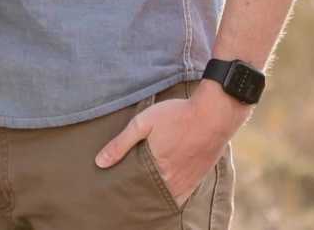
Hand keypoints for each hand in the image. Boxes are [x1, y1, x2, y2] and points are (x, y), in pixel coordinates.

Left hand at [95, 84, 248, 206]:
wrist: (214, 115)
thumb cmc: (176, 115)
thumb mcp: (143, 123)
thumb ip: (121, 143)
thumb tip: (100, 163)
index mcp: (156, 169)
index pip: (134, 190)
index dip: (124, 191)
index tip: (113, 190)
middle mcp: (172, 182)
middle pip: (149, 197)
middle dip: (137, 195)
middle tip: (124, 192)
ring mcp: (187, 183)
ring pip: (165, 198)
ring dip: (154, 197)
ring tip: (141, 191)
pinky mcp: (198, 179)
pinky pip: (181, 197)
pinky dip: (170, 196)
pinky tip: (162, 189)